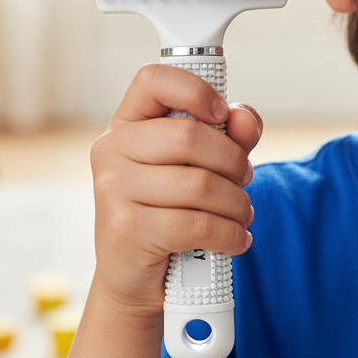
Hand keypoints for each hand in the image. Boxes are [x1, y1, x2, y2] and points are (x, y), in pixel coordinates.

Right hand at [89, 63, 260, 319]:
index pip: (153, 79)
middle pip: (191, 136)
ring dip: (237, 204)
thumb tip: (245, 120)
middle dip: (233, 162)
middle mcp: (112, 151)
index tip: (221, 112)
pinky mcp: (127, 231)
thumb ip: (230, 134)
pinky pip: (198, 225)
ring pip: (200, 184)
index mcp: (128, 124)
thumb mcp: (205, 164)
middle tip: (242, 180)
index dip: (195, 89)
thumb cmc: (174, 210)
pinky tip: (235, 240)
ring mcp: (113, 191)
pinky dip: (230, 235)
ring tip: (241, 214)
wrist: (140, 278)